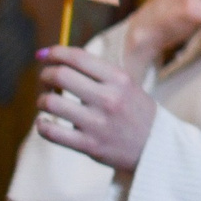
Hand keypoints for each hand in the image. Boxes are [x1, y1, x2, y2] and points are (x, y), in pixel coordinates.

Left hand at [35, 46, 159, 171]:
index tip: (45, 56)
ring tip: (46, 103)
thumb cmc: (136, 112)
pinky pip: (51, 132)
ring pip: (51, 103)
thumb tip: (54, 56)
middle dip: (45, 75)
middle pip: (60, 76)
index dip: (54, 53)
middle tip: (46, 81)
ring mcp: (98, 123)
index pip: (77, 57)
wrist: (158, 148)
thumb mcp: (127, 85)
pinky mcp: (89, 145)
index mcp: (119, 79)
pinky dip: (42, 125)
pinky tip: (45, 122)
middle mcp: (108, 99)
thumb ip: (96, 72)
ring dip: (42, 100)